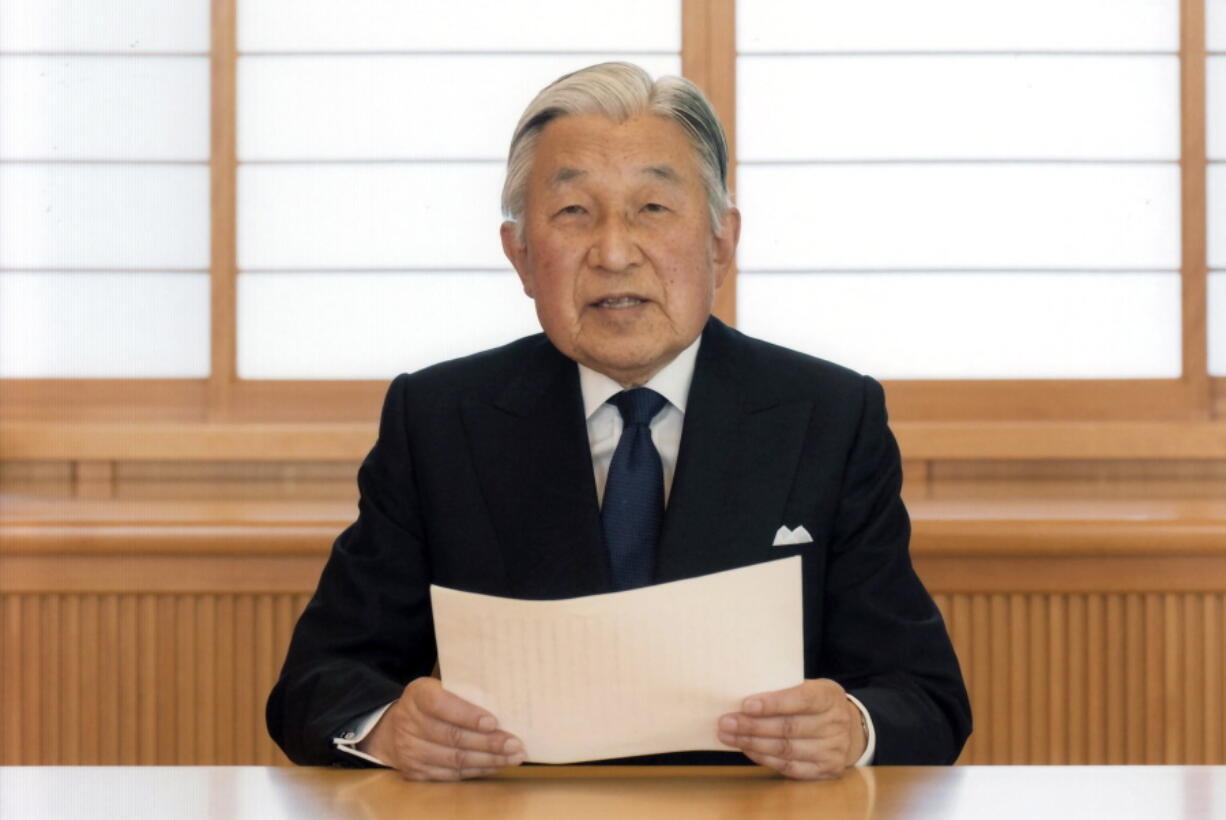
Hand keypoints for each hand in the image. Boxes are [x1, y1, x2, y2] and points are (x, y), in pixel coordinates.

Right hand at [359, 677, 525, 780]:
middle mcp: (408, 722)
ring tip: (513, 756)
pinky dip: (477, 770)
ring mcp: (410, 750)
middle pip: (452, 736)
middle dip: (488, 742)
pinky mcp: (415, 771)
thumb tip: (502, 696)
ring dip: (488, 760)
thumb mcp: (438, 687)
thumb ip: (462, 691)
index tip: (493, 722)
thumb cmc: (429, 703)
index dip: (468, 715)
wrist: (392, 729)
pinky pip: (451, 774)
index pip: (441, 704)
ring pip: (455, 759)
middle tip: (514, 744)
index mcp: (417, 695)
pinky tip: (496, 765)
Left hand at [717, 679, 865, 779]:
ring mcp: (833, 750)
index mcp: (830, 696)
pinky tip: (747, 750)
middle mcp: (836, 723)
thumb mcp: (811, 687)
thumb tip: (742, 694)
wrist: (853, 729)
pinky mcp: (827, 770)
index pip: (801, 700)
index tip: (745, 705)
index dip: (772, 704)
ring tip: (728, 736)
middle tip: (726, 722)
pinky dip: (765, 759)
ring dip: (752, 744)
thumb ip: (785, 689)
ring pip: (786, 750)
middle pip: (789, 728)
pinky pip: (790, 768)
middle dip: (752, 726)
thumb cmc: (818, 704)